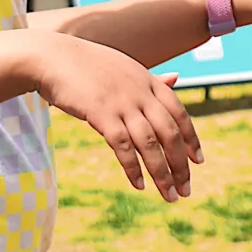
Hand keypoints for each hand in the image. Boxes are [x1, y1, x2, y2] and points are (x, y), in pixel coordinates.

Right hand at [33, 34, 201, 200]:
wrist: (53, 57)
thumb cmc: (89, 65)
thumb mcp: (127, 68)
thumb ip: (152, 80)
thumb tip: (176, 79)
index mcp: (150, 82)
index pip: (180, 114)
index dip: (192, 139)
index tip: (198, 161)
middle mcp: (141, 93)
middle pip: (170, 134)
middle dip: (181, 165)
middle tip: (186, 190)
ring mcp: (122, 103)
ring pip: (150, 144)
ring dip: (162, 173)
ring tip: (170, 195)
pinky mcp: (101, 114)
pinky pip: (122, 146)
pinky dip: (133, 168)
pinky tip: (139, 185)